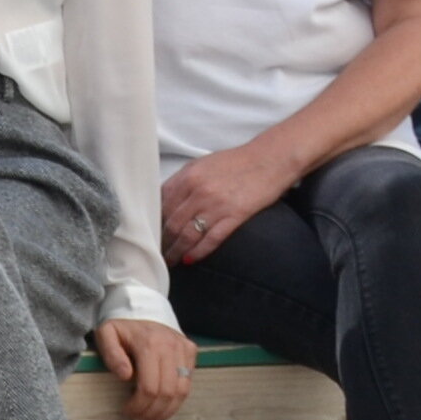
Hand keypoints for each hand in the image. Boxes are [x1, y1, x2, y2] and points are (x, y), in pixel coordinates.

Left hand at [93, 315, 197, 419]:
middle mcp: (170, 346)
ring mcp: (184, 348)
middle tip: (140, 418)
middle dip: (153, 411)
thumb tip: (125, 376)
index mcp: (149, 344)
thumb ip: (111, 354)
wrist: (142, 306)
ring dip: (168, 409)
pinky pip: (188, 382)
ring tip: (152, 417)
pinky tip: (164, 405)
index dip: (139, 405)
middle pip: (167, 392)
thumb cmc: (121, 325)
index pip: (149, 387)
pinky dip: (177, 398)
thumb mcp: (106, 334)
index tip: (127, 411)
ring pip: (182, 390)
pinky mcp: (191, 350)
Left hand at [159, 139, 301, 271]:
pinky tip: (190, 259)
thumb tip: (165, 202)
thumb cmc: (236, 162)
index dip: (154, 221)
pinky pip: (211, 238)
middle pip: (172, 222)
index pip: (161, 204)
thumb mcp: (202, 164)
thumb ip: (183, 181)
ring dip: (177, 250)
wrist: (269, 159)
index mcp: (188, 176)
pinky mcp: (235, 216)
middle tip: (159, 251)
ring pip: (188, 234)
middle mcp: (199, 191)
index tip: (151, 232)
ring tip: (171, 260)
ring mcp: (216, 205)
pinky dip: (199, 251)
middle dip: (163, 240)